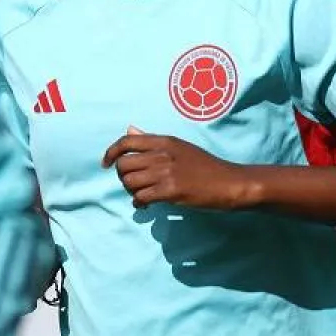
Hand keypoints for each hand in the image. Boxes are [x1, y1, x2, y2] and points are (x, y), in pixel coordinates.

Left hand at [103, 127, 255, 210]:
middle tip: (133, 185)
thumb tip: (129, 130)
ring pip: (130, 182)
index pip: (126, 141)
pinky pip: (141, 196)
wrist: (229, 182)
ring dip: (131, 191)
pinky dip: (138, 203)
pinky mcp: (171, 190)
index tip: (106, 164)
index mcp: (164, 141)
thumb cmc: (205, 166)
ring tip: (141, 195)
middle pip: (124, 165)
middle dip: (123, 177)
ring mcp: (166, 172)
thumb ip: (152, 140)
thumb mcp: (179, 146)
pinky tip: (145, 205)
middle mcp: (162, 154)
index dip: (111, 152)